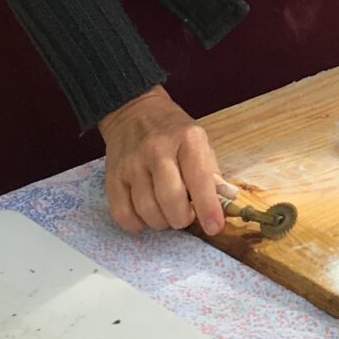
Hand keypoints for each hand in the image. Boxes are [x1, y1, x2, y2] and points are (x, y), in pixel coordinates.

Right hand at [98, 86, 226, 235]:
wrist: (134, 111)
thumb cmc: (174, 132)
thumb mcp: (200, 142)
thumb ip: (211, 172)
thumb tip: (226, 200)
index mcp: (187, 139)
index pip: (199, 179)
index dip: (208, 208)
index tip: (214, 227)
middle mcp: (157, 149)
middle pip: (170, 199)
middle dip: (182, 218)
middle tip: (185, 216)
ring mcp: (132, 163)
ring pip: (146, 209)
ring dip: (161, 222)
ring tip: (167, 214)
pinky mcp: (112, 175)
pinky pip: (121, 212)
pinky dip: (135, 224)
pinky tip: (145, 217)